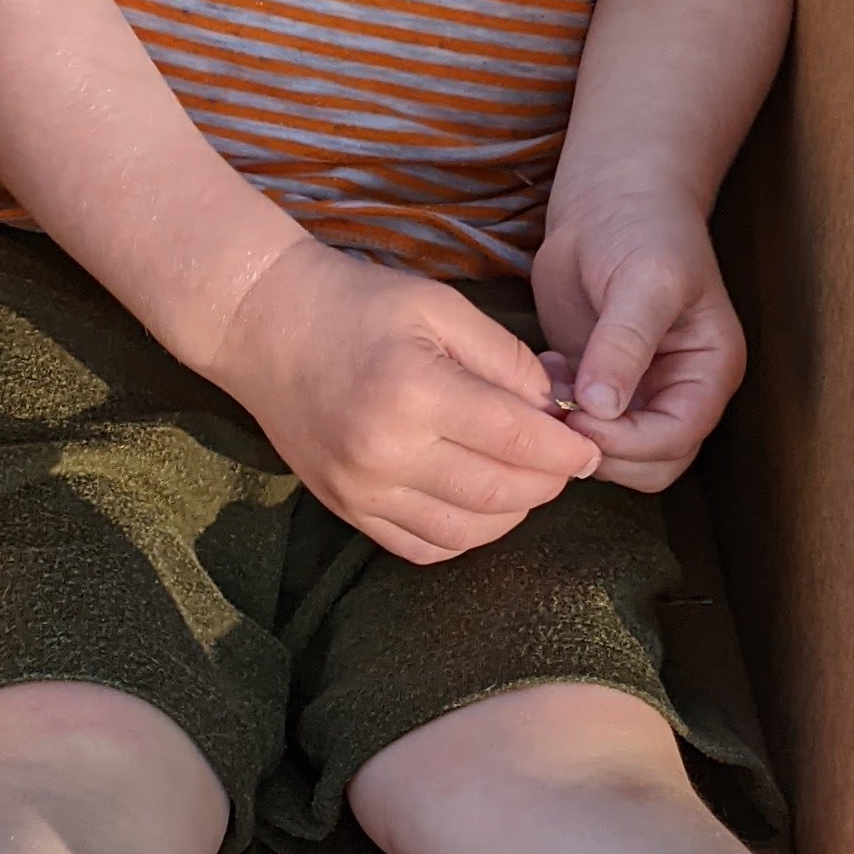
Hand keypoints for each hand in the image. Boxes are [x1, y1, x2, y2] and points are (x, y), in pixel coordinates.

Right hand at [209, 236, 594, 565]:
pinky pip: (422, 548)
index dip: (567, 451)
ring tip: (525, 480)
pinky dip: (465, 535)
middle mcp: (386, 452)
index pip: (518, 442)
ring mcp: (362, 489)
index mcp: (416, 393)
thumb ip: (507, 358)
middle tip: (564, 461)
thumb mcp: (440, 306)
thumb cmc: (356, 304)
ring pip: (467, 533)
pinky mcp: (346, 508)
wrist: (262, 324)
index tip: (591, 448)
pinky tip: (479, 504)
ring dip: (512, 514)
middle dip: (548, 482)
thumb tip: (557, 410)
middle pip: (500, 494)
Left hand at [530, 189, 745, 489]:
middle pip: (651, 465)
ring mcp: (639, 393)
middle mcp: (681, 391)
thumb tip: (604, 409)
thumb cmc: (642, 227)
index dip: (628, 443)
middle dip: (602, 450)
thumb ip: (624, 345)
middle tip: (558, 410)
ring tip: (551, 385)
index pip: (677, 439)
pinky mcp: (599, 386)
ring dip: (576, 435)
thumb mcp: (643, 280)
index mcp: (709, 371)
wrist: (608, 198)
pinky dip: (557, 415)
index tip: (581, 413)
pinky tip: (546, 370)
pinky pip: (581, 428)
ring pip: (615, 457)